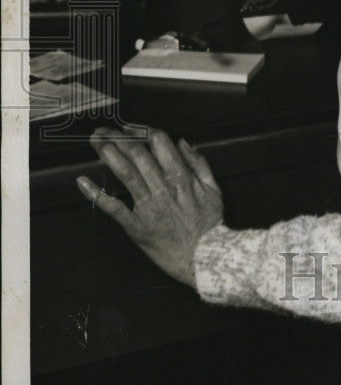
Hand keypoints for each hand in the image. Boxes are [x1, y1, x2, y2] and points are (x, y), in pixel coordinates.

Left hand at [76, 126, 223, 287]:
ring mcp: (148, 206)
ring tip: (95, 141)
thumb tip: (182, 143)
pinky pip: (113, 207)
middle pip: (137, 153)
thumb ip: (199, 163)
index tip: (132, 127)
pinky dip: (97, 193)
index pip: (159, 142)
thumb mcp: (214, 189)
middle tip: (104, 129)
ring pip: (125, 173)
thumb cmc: (210, 225)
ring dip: (107, 154)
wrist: (206, 257)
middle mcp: (162, 187)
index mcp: (182, 177)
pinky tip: (83, 181)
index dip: (142, 130)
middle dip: (118, 137)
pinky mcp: (136, 226)